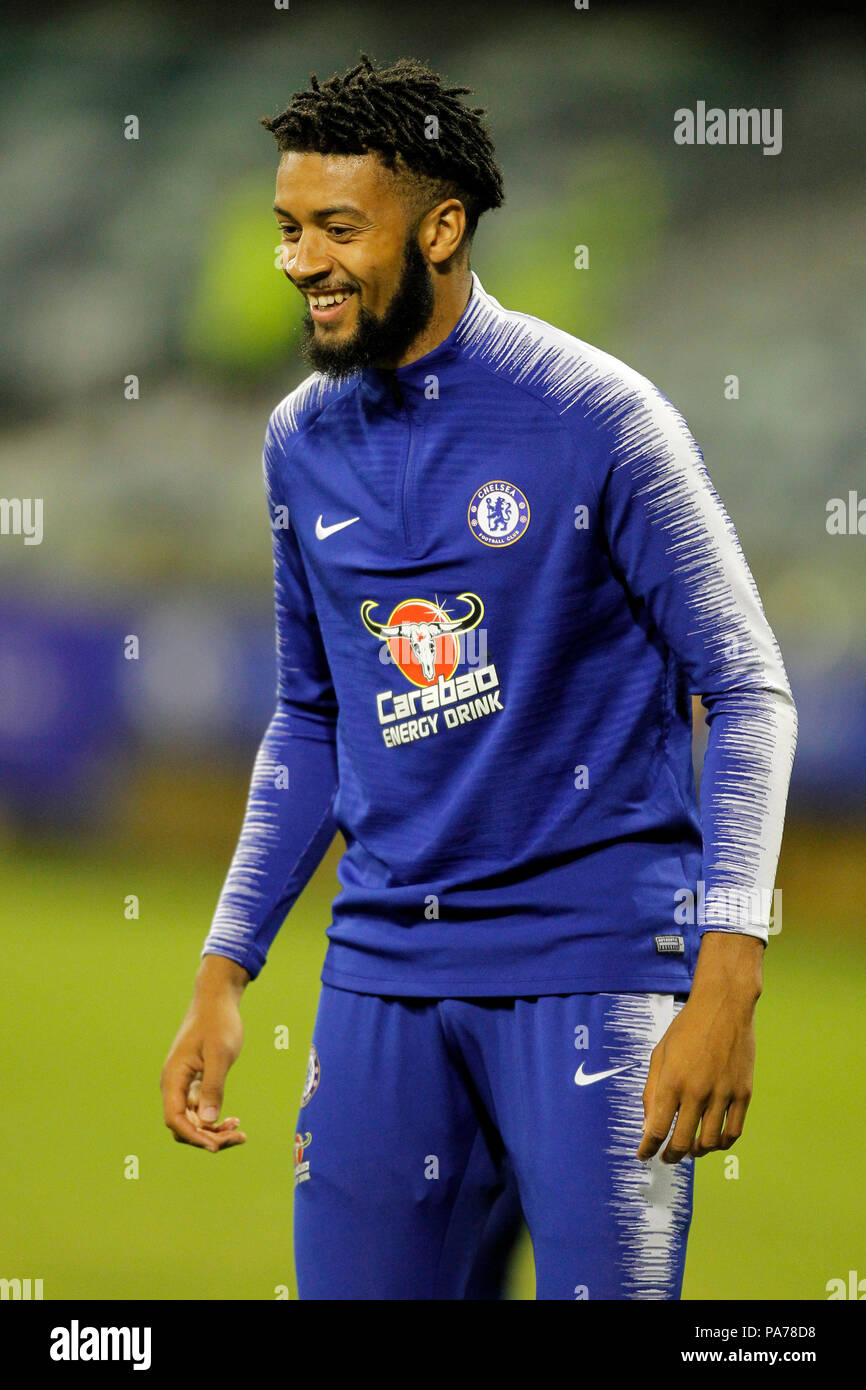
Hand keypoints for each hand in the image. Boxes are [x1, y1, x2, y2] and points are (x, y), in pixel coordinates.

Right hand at [161, 955, 249, 1153]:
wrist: (216, 1000)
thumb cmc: (218, 1022)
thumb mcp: (220, 1053)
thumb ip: (213, 1085)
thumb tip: (209, 1120)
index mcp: (173, 1077)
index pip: (175, 1119)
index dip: (194, 1136)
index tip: (216, 1146)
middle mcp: (173, 1084)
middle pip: (183, 1125)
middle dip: (207, 1137)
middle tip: (238, 1136)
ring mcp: (182, 1084)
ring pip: (192, 1120)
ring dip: (212, 1131)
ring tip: (239, 1132)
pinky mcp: (194, 1082)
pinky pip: (199, 1110)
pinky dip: (214, 1119)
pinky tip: (232, 1120)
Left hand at [636, 931, 762, 1163]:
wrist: (723, 1006)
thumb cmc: (687, 1029)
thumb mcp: (660, 1055)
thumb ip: (652, 1091)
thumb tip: (649, 1126)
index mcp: (672, 1081)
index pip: (657, 1128)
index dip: (648, 1147)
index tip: (644, 1155)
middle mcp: (697, 1091)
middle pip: (683, 1142)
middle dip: (671, 1155)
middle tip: (666, 1157)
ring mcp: (723, 1094)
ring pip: (709, 1142)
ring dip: (696, 1152)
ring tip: (690, 1150)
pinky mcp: (743, 1093)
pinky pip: (733, 1131)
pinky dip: (722, 1144)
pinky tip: (713, 1142)